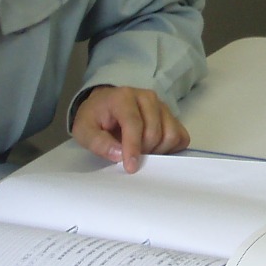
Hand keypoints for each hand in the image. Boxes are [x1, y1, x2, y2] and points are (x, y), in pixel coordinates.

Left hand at [73, 85, 189, 173]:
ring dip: (158, 150)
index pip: (134, 123)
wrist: (105, 105)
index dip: (132, 148)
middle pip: (154, 132)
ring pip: (171, 135)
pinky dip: (170, 148)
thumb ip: (97, 142)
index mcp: (123, 97)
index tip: (130, 168)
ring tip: (142, 151)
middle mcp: (147, 97)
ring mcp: (162, 105)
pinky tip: (155, 149)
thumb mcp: (84, 130)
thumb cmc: (95, 118)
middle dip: (143, 151)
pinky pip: (181, 137)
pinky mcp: (171, 115)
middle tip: (129, 156)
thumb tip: (118, 155)